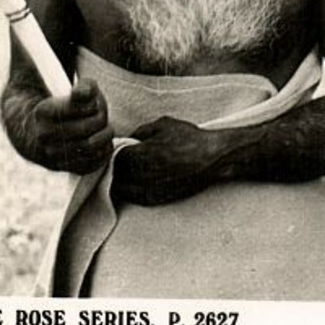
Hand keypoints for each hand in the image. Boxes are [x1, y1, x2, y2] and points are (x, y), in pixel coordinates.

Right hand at [28, 80, 112, 174]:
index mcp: (43, 111)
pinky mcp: (63, 167)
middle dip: (101, 119)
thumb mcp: (74, 90)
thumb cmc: (64, 107)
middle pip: (88, 127)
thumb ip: (85, 87)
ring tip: (105, 129)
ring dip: (106, 135)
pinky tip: (102, 142)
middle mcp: (44, 135)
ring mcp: (51, 153)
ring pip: (91, 146)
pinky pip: (92, 162)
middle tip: (102, 116)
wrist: (38, 132)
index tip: (92, 104)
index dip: (93, 104)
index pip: (81, 107)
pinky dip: (103, 151)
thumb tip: (83, 95)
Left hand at [112, 116, 231, 205]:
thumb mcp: (164, 124)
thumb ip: (141, 131)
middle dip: (117, 168)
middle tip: (124, 161)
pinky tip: (140, 181)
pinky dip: (132, 190)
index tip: (122, 149)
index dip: (115, 152)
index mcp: (137, 155)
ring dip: (122, 181)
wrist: (213, 158)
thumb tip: (130, 138)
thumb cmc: (190, 139)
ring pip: (121, 190)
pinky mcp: (156, 199)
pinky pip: (134, 198)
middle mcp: (138, 175)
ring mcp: (147, 190)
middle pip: (114, 175)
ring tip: (131, 172)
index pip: (112, 157)